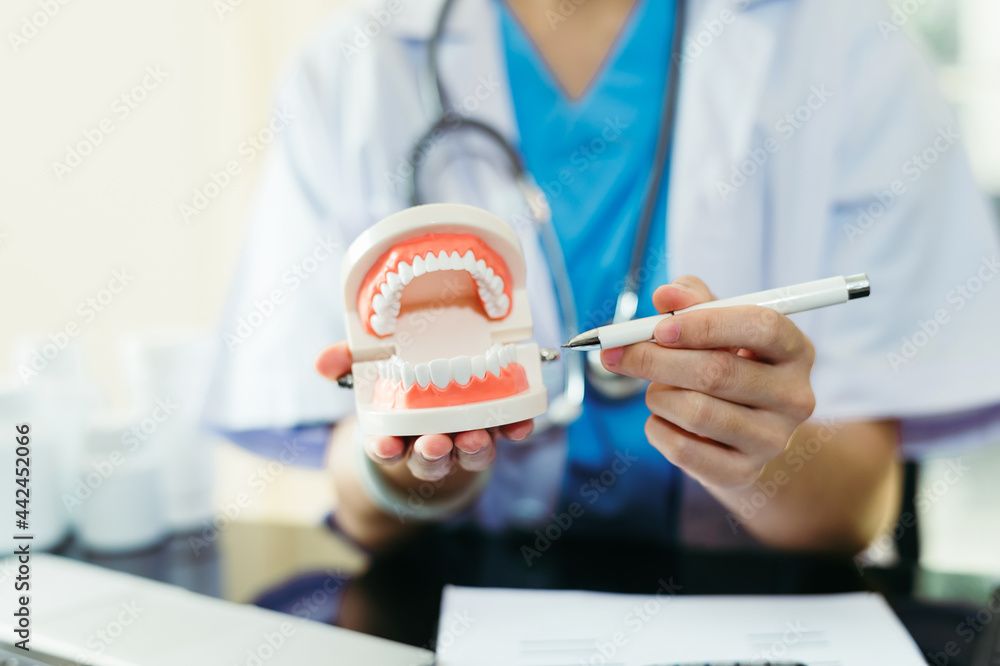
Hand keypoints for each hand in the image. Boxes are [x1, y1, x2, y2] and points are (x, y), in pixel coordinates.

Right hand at [315, 341, 532, 481]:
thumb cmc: (401, 391)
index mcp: (397, 434)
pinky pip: (506, 434)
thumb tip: (321, 362)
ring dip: (473, 447)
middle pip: (431, 459)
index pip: (387, 448)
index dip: (385, 449)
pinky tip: (521, 423)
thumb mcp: (369, 374)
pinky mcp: (494, 428)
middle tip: (434, 444)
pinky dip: (514, 429)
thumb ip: (346, 363)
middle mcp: (431, 444)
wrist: (437, 403)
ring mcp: (463, 440)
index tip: (384, 445)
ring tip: (476, 436)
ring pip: (469, 454)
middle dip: (432, 454)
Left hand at [601, 276, 815, 489]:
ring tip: (657, 390)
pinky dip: (657, 428)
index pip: (761, 328)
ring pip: (696, 412)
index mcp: (796, 350)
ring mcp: (772, 439)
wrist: (745, 434)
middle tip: (617, 353)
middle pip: (718, 372)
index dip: (706, 324)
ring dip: (658, 395)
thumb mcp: (719, 326)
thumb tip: (666, 295)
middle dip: (656, 360)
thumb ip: (694, 301)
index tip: (660, 328)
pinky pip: (683, 450)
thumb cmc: (730, 364)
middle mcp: (795, 397)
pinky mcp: (744, 473)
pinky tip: (661, 419)